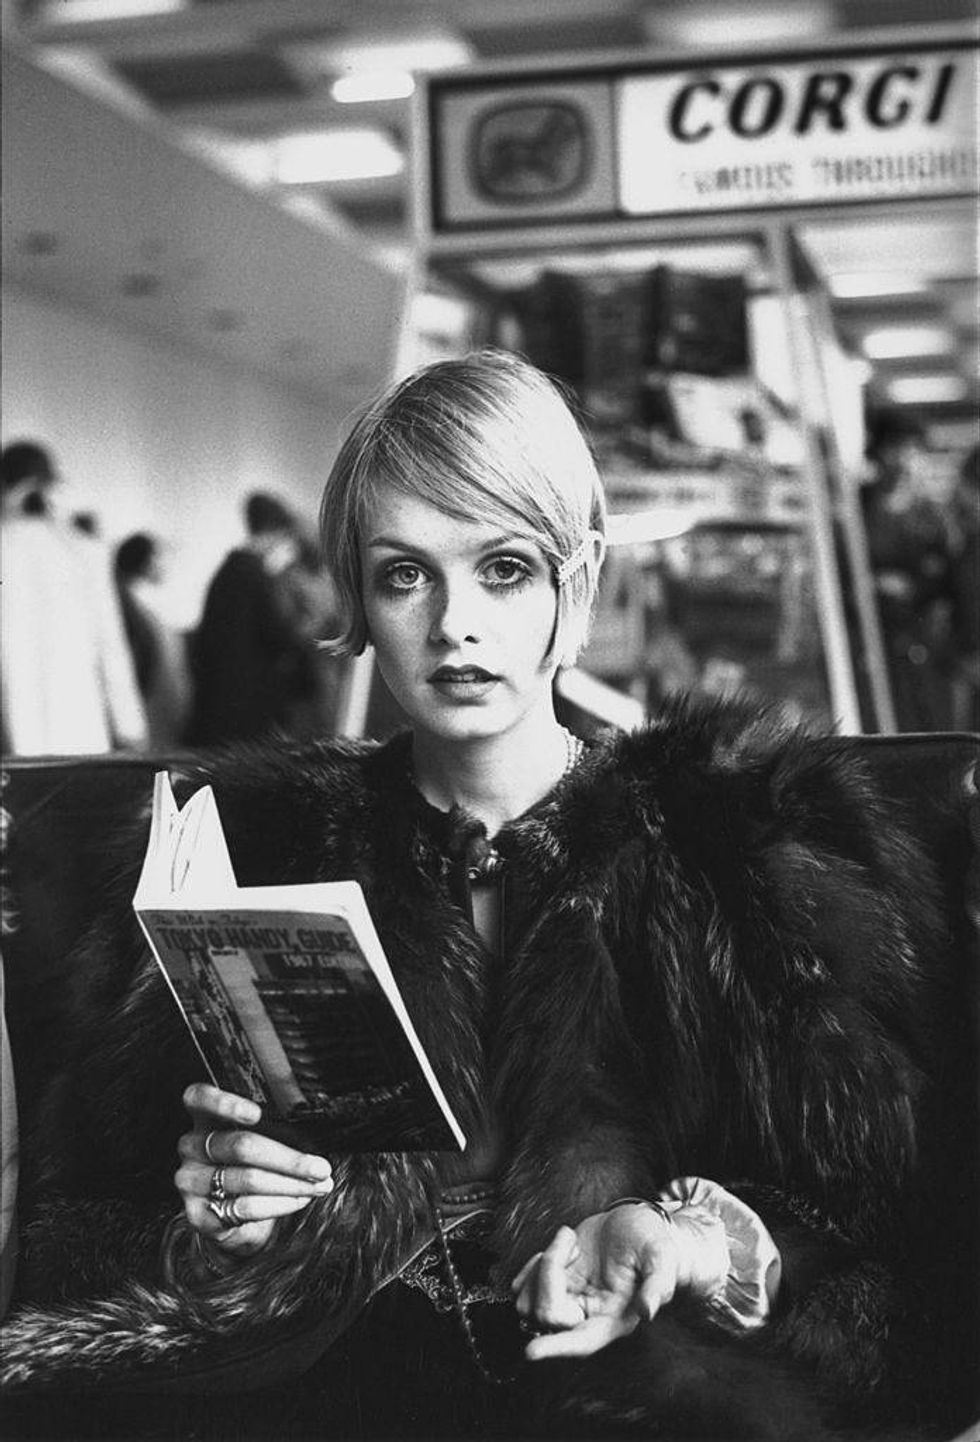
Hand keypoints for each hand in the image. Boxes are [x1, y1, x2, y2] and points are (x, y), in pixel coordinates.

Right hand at [176, 1083, 333, 1257]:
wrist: (231, 1221)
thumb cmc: (249, 1169)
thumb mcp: (258, 1142)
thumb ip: (272, 1130)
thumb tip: (315, 1132)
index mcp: (204, 1119)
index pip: (200, 1099)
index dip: (224, 1103)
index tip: (256, 1113)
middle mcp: (191, 1147)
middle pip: (241, 1146)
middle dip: (288, 1158)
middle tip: (320, 1167)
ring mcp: (191, 1181)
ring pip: (249, 1179)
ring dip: (291, 1184)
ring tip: (319, 1185)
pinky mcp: (198, 1214)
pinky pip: (245, 1207)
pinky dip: (279, 1204)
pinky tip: (299, 1200)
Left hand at [511, 1202, 727, 1360]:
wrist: (635, 1223)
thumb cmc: (652, 1242)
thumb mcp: (662, 1258)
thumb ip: (658, 1285)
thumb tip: (647, 1311)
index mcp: (613, 1320)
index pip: (581, 1342)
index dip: (557, 1347)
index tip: (532, 1351)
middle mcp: (586, 1317)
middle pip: (546, 1314)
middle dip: (550, 1270)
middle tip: (570, 1239)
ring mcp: (565, 1302)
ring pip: (528, 1303)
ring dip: (541, 1266)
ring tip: (569, 1243)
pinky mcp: (550, 1286)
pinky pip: (521, 1288)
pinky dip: (531, 1266)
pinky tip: (557, 1249)